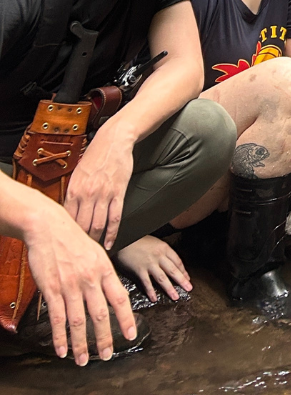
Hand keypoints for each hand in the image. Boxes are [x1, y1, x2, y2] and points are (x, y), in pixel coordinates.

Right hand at [22, 194, 135, 364]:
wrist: (50, 227)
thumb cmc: (75, 239)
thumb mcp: (97, 252)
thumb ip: (104, 273)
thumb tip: (112, 291)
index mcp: (105, 269)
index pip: (120, 298)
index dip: (126, 319)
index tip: (131, 335)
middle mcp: (91, 279)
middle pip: (100, 315)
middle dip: (105, 338)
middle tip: (108, 355)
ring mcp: (71, 285)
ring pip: (78, 321)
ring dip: (81, 344)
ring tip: (84, 360)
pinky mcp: (52, 288)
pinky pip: (57, 317)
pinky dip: (59, 337)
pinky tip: (62, 350)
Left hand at [65, 123, 134, 249]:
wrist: (114, 141)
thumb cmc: (95, 156)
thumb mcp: (77, 174)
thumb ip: (73, 194)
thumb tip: (67, 214)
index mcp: (74, 190)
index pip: (67, 220)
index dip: (67, 235)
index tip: (66, 246)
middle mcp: (87, 194)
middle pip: (81, 226)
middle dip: (80, 242)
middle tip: (79, 254)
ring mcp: (104, 194)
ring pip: (98, 225)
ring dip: (95, 240)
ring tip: (93, 252)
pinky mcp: (118, 192)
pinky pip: (115, 217)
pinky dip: (111, 233)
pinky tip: (109, 243)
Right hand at [115, 234, 190, 302]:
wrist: (124, 240)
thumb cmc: (139, 240)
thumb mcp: (155, 242)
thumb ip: (163, 252)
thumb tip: (170, 262)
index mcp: (164, 248)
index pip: (177, 261)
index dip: (183, 271)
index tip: (188, 278)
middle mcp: (159, 256)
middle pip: (173, 270)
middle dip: (182, 280)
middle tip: (189, 288)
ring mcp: (149, 263)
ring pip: (162, 278)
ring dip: (170, 288)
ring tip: (175, 297)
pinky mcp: (139, 270)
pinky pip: (146, 283)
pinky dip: (151, 291)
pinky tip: (154, 298)